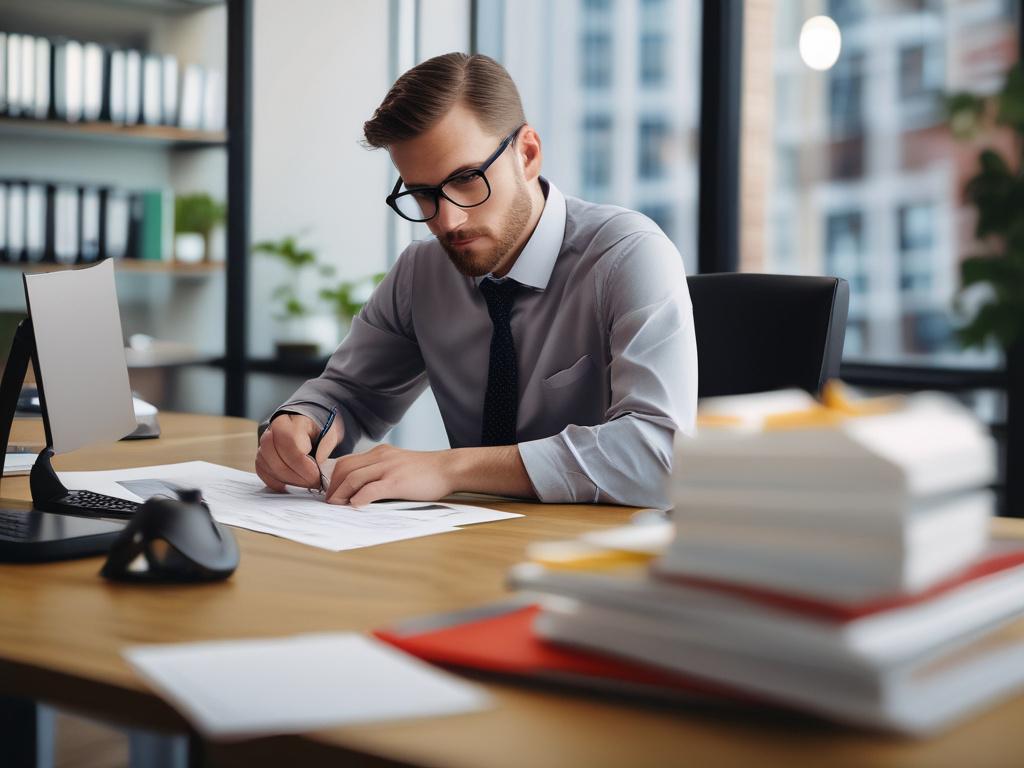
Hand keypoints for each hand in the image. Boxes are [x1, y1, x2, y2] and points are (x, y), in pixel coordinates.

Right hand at [256, 413, 342, 491]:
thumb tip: (319, 461)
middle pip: (276, 458)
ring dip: (287, 480)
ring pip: (266, 466)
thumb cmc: (317, 431)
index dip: (303, 465)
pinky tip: (289, 484)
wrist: (304, 427)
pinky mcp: (260, 456)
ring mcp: (262, 444)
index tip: (317, 476)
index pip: (290, 445)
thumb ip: (326, 444)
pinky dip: (275, 482)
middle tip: (313, 483)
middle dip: (296, 476)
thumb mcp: (329, 432)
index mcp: (289, 422)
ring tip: (304, 483)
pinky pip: (262, 472)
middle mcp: (271, 431)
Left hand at [325, 444, 454, 505]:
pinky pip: (371, 489)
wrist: (448, 468)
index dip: (334, 478)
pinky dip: (358, 498)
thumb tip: (363, 490)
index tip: (331, 492)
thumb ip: (382, 471)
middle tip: (329, 502)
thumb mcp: (399, 464)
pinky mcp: (396, 481)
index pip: (347, 462)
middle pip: (344, 468)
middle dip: (332, 486)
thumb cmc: (427, 471)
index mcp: (380, 452)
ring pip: (353, 477)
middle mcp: (381, 456)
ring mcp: (388, 468)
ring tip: (336, 506)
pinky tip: (354, 506)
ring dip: (340, 493)